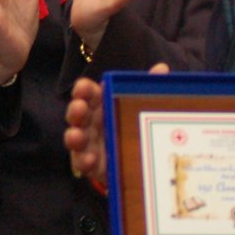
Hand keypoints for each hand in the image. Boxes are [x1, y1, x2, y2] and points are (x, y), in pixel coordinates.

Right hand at [65, 63, 168, 190]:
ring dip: (73, 136)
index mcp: (100, 104)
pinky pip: (82, 163)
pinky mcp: (91, 165)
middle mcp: (90, 122)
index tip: (83, 87)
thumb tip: (161, 68)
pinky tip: (90, 159)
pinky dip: (83, 161)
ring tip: (76, 135)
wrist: (135, 160)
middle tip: (79, 107)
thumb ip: (147, 89)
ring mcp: (88, 144)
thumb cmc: (131, 125)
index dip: (83, 89)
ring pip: (75, 138)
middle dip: (75, 109)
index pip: (88, 92)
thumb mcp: (139, 107)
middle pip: (77, 114)